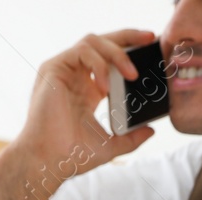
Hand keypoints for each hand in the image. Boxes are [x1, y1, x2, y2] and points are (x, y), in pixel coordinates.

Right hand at [11, 30, 158, 177]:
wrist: (50, 160)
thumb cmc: (72, 155)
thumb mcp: (111, 145)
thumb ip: (131, 138)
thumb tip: (151, 130)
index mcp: (88, 89)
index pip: (110, 59)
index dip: (130, 50)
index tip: (151, 49)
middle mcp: (75, 75)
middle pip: (103, 42)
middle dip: (129, 36)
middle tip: (150, 38)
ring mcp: (64, 69)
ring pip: (93, 41)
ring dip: (116, 53)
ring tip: (132, 75)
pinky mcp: (54, 68)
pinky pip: (81, 51)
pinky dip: (98, 64)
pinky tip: (106, 86)